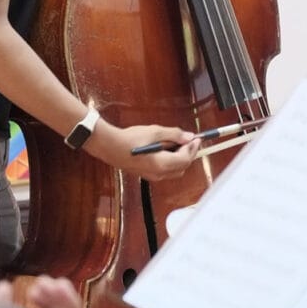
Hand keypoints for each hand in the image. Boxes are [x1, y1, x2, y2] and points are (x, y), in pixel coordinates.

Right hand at [86, 121, 200, 180]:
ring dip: (181, 159)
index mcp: (163, 164)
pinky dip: (171, 162)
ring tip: (180, 144)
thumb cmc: (131, 138)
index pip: (185, 158)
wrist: (110, 146)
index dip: (193, 148)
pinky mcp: (146, 174)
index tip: (196, 138)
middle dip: (189, 154)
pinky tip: (167, 150)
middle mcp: (159, 174)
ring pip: (175, 171)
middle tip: (191, 141)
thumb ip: (174, 135)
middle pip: (182, 167)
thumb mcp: (154, 132)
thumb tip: (189, 137)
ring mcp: (152, 176)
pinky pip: (165, 171)